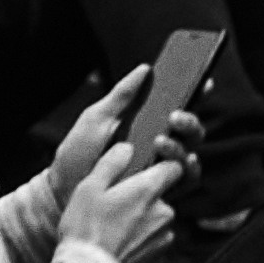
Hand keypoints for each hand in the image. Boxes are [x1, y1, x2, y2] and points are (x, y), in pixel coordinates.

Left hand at [49, 66, 204, 210]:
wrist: (61, 193)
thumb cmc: (78, 155)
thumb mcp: (95, 119)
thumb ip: (120, 96)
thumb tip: (145, 69)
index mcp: (146, 124)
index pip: (177, 105)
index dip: (194, 92)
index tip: (201, 81)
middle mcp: (158, 145)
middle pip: (189, 130)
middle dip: (189, 120)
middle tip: (174, 115)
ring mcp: (160, 169)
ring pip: (190, 153)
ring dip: (182, 145)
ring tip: (160, 141)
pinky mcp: (161, 191)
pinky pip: (186, 180)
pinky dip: (187, 170)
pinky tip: (175, 164)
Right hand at [59, 142, 182, 262]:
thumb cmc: (85, 229)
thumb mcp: (89, 187)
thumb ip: (112, 163)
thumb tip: (128, 148)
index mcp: (149, 190)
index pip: (175, 167)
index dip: (162, 164)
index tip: (146, 167)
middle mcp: (164, 212)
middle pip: (160, 195)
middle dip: (142, 196)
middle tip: (113, 204)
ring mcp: (164, 237)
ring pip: (156, 219)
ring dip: (141, 220)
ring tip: (111, 229)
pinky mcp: (159, 258)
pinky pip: (152, 240)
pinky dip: (139, 240)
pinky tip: (116, 245)